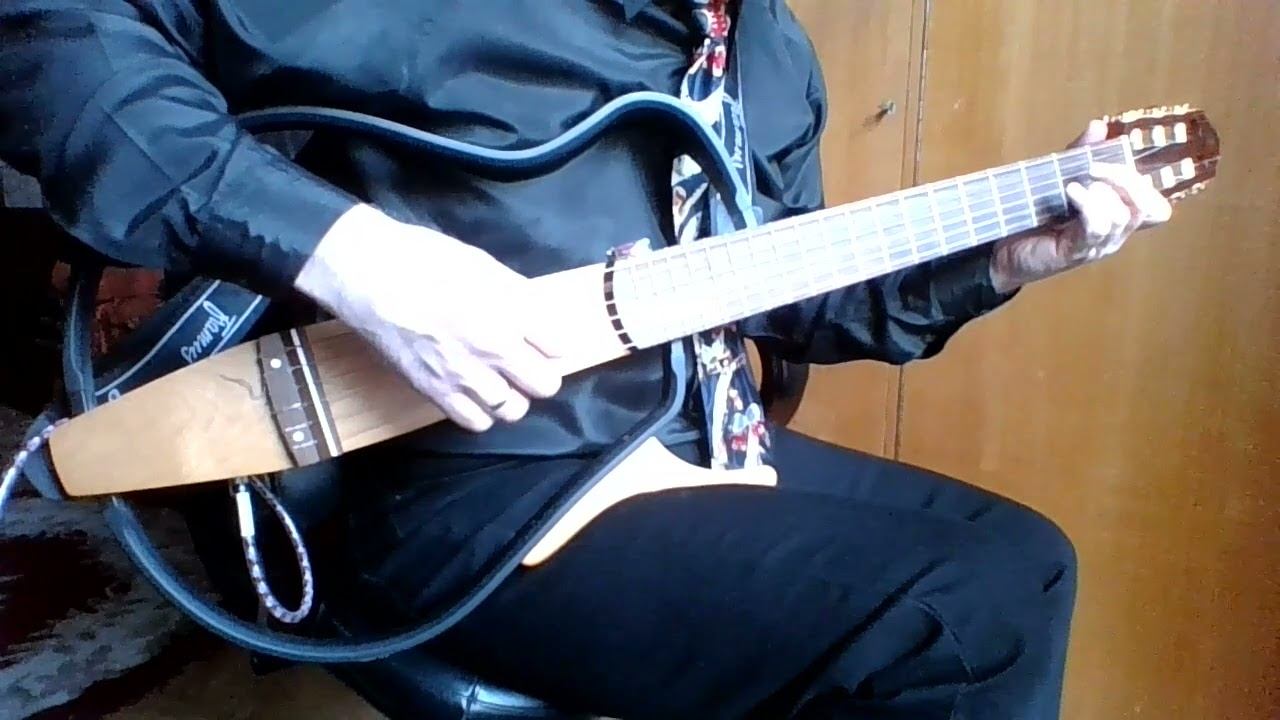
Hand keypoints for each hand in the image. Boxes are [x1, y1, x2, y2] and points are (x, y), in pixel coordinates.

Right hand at [294, 204, 564, 431]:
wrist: (368, 274)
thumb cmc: (425, 259)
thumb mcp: (483, 264)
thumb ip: (518, 295)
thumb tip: (542, 317)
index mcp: (508, 310)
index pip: (558, 346)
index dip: (554, 344)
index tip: (545, 341)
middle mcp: (492, 347)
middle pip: (545, 384)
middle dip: (541, 374)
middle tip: (527, 363)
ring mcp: (463, 374)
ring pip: (513, 409)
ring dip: (513, 397)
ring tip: (501, 381)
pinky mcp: (435, 391)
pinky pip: (476, 422)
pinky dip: (481, 412)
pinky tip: (475, 394)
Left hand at [989, 119, 1172, 292]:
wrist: (1002, 252)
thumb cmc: (1034, 218)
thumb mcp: (1059, 180)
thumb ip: (1080, 155)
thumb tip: (1099, 126)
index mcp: (1116, 217)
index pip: (1155, 205)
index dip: (1143, 182)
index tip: (1117, 161)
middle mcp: (1115, 234)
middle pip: (1145, 206)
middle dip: (1125, 179)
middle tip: (1094, 167)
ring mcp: (1098, 245)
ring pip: (1123, 216)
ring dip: (1102, 192)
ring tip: (1074, 184)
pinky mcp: (1077, 252)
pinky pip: (1097, 228)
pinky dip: (1089, 205)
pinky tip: (1072, 192)